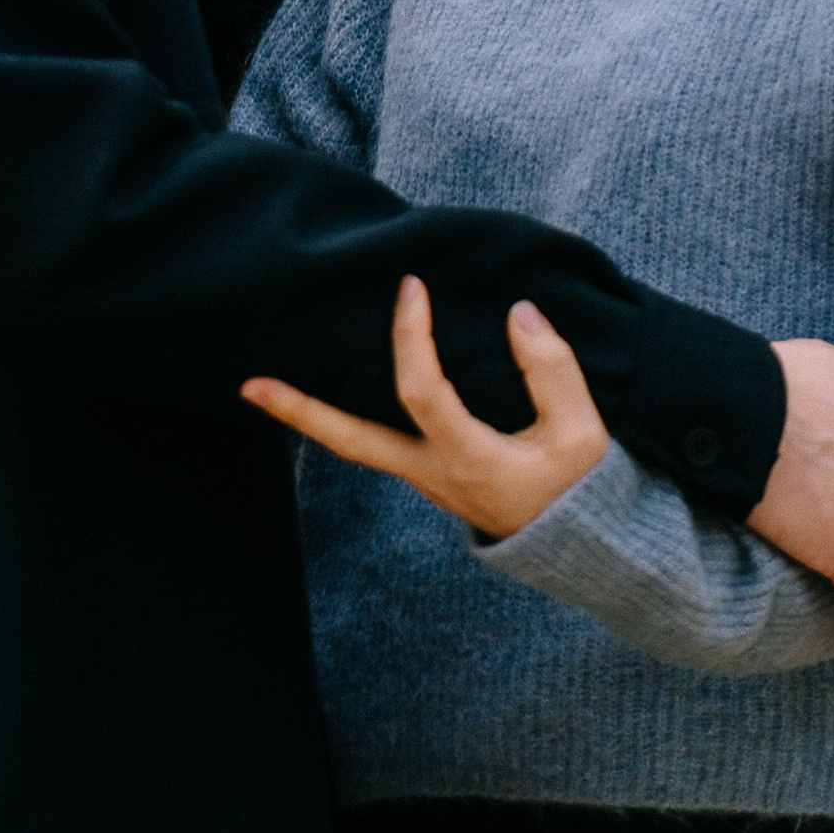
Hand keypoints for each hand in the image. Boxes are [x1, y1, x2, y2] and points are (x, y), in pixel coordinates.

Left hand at [242, 275, 611, 537]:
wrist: (580, 545)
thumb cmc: (581, 490)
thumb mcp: (583, 433)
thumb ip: (553, 370)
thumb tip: (518, 313)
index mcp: (469, 458)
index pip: (421, 392)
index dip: (411, 336)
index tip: (412, 287)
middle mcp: (432, 473)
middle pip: (351, 444)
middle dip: (300, 412)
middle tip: (250, 384)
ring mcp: (425, 479)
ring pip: (356, 446)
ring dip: (311, 416)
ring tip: (265, 385)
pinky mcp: (429, 475)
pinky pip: (377, 442)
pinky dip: (348, 416)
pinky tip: (334, 388)